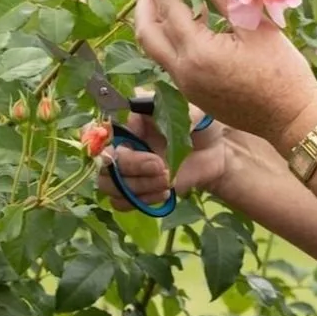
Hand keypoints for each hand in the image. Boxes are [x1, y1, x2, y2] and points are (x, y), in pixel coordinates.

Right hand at [95, 108, 226, 213]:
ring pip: (110, 185)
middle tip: (160, 166)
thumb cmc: (201, 125)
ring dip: (138, 186)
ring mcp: (126, 168)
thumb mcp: (195, 113)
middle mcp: (122, 143)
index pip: (101, 128)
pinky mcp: (135, 189)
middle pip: (104, 161)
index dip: (105, 139)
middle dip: (131, 166)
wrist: (215, 152)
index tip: (125, 146)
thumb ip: (180, 113)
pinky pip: (122, 203)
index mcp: (129, 118)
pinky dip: (143, 200)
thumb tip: (164, 118)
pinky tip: (166, 192)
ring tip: (167, 180)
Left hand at [132, 0, 316, 149]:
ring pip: (155, 51)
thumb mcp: (257, 27)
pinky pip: (171, 63)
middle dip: (145, 6)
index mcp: (199, 51)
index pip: (170, 11)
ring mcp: (186, 87)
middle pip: (147, 34)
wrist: (291, 118)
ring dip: (155, 24)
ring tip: (166, 3)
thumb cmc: (282, 71)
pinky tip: (189, 28)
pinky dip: (170, 41)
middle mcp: (184, 71)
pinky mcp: (193, 95)